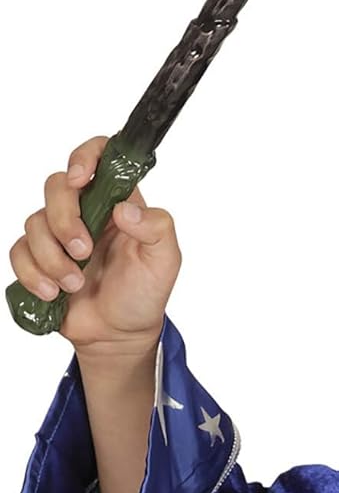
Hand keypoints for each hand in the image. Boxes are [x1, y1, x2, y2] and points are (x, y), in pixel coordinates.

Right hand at [8, 134, 180, 358]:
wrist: (119, 335)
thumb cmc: (145, 294)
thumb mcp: (166, 261)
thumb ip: (157, 228)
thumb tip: (125, 209)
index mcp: (118, 202)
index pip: (100, 156)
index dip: (85, 156)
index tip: (79, 178)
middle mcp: (87, 211)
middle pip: (55, 186)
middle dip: (64, 219)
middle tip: (83, 251)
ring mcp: (59, 233)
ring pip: (34, 222)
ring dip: (52, 257)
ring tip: (74, 284)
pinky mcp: (38, 257)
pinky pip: (18, 252)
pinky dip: (33, 273)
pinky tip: (53, 292)